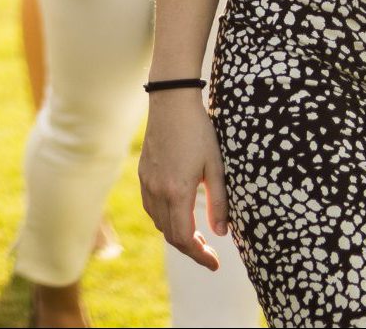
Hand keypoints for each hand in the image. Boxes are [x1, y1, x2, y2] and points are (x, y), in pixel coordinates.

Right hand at [139, 93, 228, 270]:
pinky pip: (151, 206)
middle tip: (210, 253)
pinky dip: (165, 218)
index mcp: (176, 191)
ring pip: (158, 221)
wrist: (171, 101)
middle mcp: (157, 190)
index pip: (183, 238)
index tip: (215, 264)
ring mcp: (147, 181)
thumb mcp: (216, 168)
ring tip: (197, 235)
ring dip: (176, 234)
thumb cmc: (198, 132)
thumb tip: (221, 233)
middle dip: (190, 248)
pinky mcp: (144, 172)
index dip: (199, 256)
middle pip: (169, 234)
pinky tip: (179, 213)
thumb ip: (219, 203)